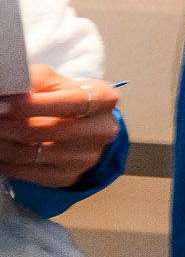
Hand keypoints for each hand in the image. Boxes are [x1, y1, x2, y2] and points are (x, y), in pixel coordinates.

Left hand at [0, 65, 120, 187]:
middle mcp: (101, 130)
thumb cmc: (62, 99)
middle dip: (11, 126)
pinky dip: (7, 163)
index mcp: (103, 99)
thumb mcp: (53, 81)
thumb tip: (10, 91)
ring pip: (35, 154)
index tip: (3, 105)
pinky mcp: (68, 176)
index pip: (70, 103)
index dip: (33, 105)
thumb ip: (36, 80)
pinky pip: (29, 173)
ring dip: (4, 145)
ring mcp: (87, 157)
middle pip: (51, 131)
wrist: (75, 124)